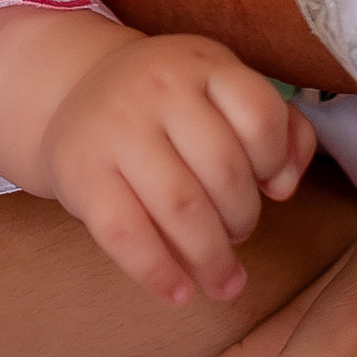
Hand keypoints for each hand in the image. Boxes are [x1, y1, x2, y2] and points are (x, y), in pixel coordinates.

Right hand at [39, 32, 314, 306]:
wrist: (72, 91)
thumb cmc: (167, 104)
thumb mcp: (221, 91)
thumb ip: (278, 127)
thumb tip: (283, 186)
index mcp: (201, 63)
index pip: (258, 113)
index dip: (275, 161)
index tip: (271, 186)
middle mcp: (157, 87)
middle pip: (223, 168)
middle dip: (243, 218)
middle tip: (239, 234)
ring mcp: (116, 128)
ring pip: (180, 206)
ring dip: (211, 257)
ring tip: (223, 280)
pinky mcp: (81, 172)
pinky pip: (126, 234)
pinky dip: (159, 273)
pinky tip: (178, 293)